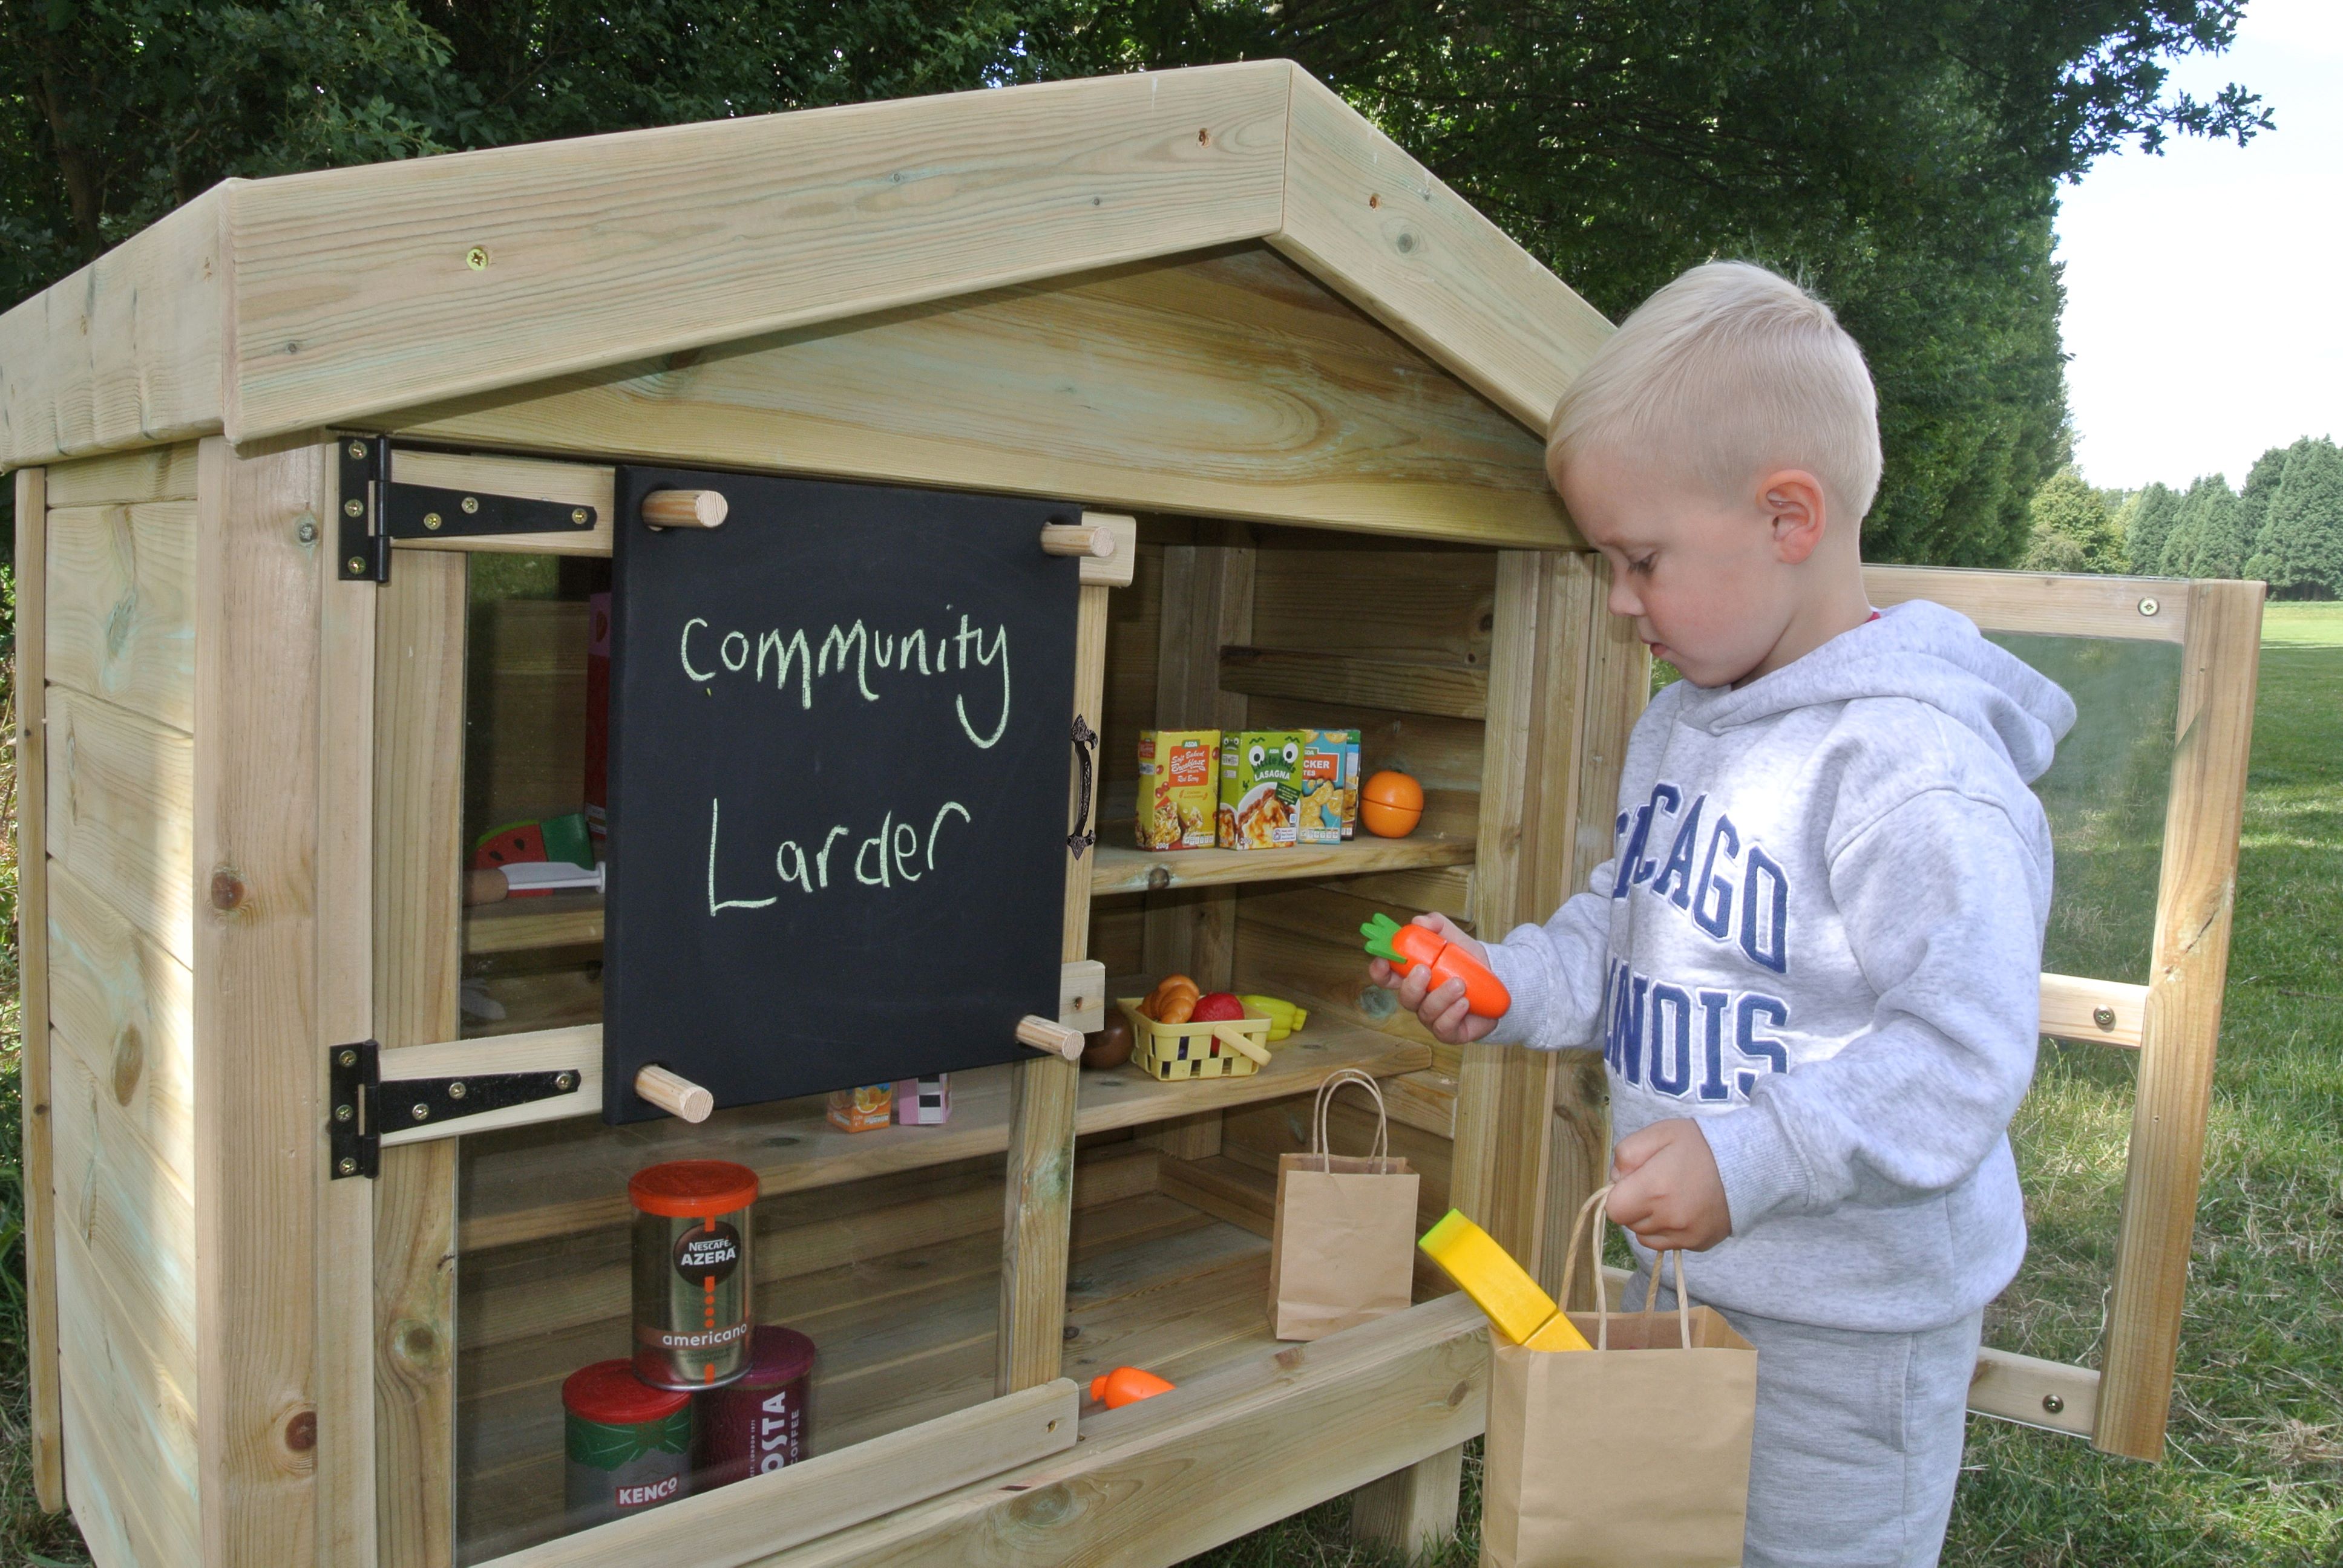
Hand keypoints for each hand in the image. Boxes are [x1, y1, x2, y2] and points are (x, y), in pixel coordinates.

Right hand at [1367, 913, 1497, 1045]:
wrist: (1497, 981)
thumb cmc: (1468, 961)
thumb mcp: (1453, 937)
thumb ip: (1436, 925)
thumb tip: (1419, 921)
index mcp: (1414, 976)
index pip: (1387, 977)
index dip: (1380, 971)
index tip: (1383, 961)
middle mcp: (1420, 998)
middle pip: (1405, 998)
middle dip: (1413, 985)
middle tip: (1426, 971)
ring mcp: (1433, 1017)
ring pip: (1426, 1012)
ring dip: (1441, 997)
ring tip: (1460, 984)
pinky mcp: (1449, 1032)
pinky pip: (1443, 1028)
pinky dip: (1452, 1014)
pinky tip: (1465, 1003)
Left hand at [1608, 1119, 1731, 1250]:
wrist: (1747, 1162)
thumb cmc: (1699, 1144)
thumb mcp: (1659, 1133)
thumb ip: (1627, 1153)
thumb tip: (1615, 1179)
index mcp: (1654, 1190)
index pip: (1614, 1209)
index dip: (1620, 1194)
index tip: (1635, 1181)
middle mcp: (1669, 1219)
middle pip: (1630, 1223)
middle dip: (1635, 1206)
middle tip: (1656, 1184)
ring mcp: (1686, 1235)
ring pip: (1647, 1237)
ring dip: (1651, 1220)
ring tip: (1671, 1197)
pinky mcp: (1700, 1243)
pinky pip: (1670, 1244)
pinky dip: (1670, 1230)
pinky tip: (1684, 1209)